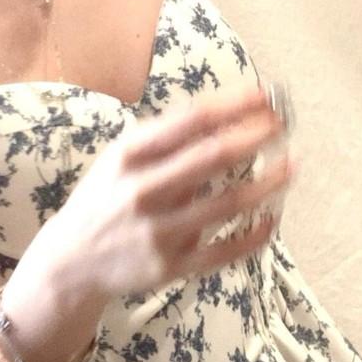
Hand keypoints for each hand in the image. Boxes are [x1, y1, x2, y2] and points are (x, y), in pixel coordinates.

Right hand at [42, 81, 297, 302]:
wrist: (70, 261)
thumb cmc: (105, 198)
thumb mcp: (120, 158)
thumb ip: (164, 138)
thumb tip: (225, 112)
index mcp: (129, 155)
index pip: (190, 120)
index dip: (233, 105)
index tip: (264, 95)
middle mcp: (143, 191)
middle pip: (212, 156)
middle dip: (255, 135)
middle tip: (283, 123)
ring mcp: (158, 232)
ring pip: (227, 204)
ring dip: (267, 182)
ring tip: (292, 164)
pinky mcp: (171, 267)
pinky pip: (225, 250)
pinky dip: (254, 234)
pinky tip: (273, 216)